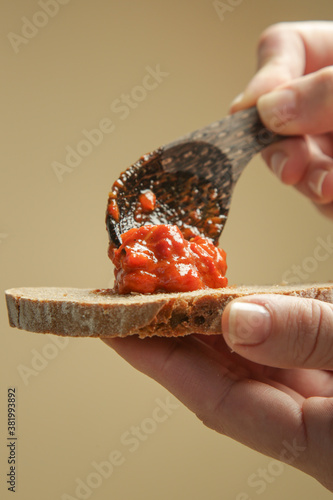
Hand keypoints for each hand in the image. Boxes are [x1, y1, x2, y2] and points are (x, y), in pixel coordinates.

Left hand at [103, 294, 332, 490]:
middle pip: (220, 384)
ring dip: (205, 331)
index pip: (215, 401)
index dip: (159, 361)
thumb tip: (236, 320)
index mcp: (319, 445)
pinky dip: (246, 329)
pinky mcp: (328, 387)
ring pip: (245, 370)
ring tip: (169, 294)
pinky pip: (274, 359)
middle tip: (132, 299)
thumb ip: (309, 337)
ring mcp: (319, 411)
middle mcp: (309, 435)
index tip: (115, 328)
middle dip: (171, 338)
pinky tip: (225, 306)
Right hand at [230, 21, 332, 218]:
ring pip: (296, 168)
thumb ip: (327, 89)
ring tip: (330, 188)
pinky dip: (328, 204)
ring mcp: (328, 145)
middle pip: (274, 122)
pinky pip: (322, 198)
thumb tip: (268, 110)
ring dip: (309, 183)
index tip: (255, 107)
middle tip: (294, 166)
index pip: (280, 50)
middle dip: (281, 150)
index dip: (264, 79)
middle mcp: (320, 104)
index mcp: (328, 58)